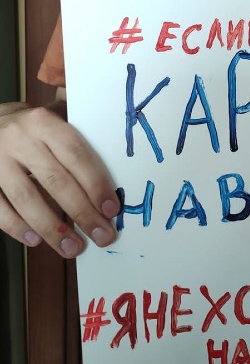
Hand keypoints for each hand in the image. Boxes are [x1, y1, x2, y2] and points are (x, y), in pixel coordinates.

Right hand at [0, 102, 119, 257]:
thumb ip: (82, 130)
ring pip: (26, 198)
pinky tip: (35, 240)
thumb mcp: (54, 115)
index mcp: (44, 122)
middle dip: (82, 213)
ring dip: (52, 228)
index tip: (111, 210)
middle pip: (56, 181)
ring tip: (73, 248)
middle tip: (102, 236)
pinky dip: (17, 227)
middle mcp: (20, 139)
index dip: (95, 184)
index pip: (76, 154)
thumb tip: (120, 159)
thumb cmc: (32, 126)